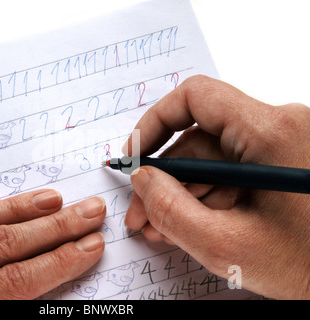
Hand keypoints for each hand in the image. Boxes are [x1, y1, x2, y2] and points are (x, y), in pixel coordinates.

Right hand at [124, 75, 309, 298]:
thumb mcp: (228, 246)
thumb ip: (171, 211)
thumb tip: (143, 179)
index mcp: (271, 132)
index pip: (195, 97)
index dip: (154, 122)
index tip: (135, 155)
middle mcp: (279, 128)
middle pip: (198, 140)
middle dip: (163, 179)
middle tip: (141, 214)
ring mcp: (282, 147)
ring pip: (213, 161)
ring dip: (183, 194)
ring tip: (163, 229)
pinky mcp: (280, 166)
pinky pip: (232, 173)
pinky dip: (208, 197)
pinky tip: (193, 225)